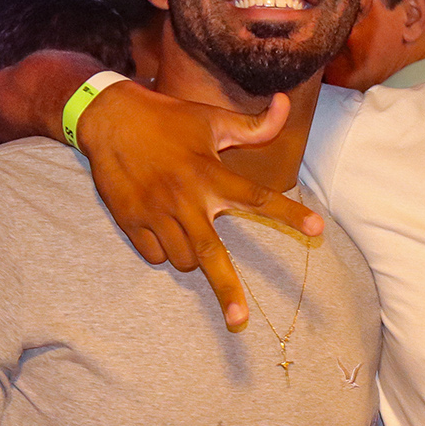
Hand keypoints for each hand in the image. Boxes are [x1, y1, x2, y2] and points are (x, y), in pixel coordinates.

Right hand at [53, 79, 315, 329]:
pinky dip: (162, 251)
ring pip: (184, 260)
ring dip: (192, 256)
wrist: (107, 117)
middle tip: (240, 320)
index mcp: (210, 174)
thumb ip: (252, 126)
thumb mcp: (210, 118)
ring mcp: (156, 214)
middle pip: (213, 256)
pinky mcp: (130, 222)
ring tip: (186, 226)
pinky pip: (154, 256)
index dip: (289, 214)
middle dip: (228, 291)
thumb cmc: (166, 117)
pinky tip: (160, 227)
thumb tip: (286, 104)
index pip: (258, 198)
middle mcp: (185, 199)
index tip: (317, 230)